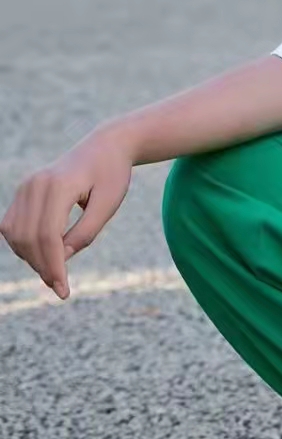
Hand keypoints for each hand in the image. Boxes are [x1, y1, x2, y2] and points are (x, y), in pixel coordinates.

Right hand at [0, 128, 134, 299]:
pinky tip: (44, 256)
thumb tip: (61, 258)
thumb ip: (85, 233)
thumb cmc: (112, 175)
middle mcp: (35, 185)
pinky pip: (13, 226)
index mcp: (58, 185)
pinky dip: (24, 245)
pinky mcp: (23, 192)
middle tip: (61, 288)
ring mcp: (26, 187)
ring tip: (55, 273)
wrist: (105, 147)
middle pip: (29, 238)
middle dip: (42, 267)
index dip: (53, 266)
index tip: (64, 291)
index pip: (47, 236)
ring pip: (15, 235)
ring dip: (31, 258)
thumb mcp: (108, 204)